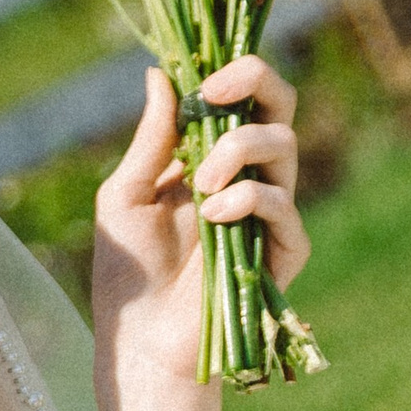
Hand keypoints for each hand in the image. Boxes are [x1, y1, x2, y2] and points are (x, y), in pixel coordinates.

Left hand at [93, 57, 309, 405]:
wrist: (140, 337)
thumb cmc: (127, 270)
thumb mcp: (125, 195)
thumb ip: (151, 138)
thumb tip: (159, 74)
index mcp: (210, 157)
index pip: (244, 96)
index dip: (235, 73)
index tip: (202, 80)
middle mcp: (247, 175)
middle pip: (281, 105)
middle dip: (255, 84)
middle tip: (214, 97)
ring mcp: (270, 211)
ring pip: (284, 145)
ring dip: (238, 149)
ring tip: (201, 186)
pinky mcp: (285, 249)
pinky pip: (282, 202)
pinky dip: (247, 199)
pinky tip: (214, 217)